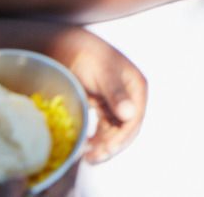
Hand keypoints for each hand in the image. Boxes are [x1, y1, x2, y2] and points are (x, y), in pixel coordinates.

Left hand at [42, 26, 147, 162]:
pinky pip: (104, 127)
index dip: (121, 138)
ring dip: (104, 143)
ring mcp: (116, 101)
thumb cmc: (87, 56)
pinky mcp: (103, 105)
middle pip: (125, 128)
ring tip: (87, 153)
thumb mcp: (103, 73)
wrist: (67, 46)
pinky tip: (86, 143)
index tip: (105, 150)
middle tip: (93, 157)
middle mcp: (129, 95)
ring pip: (115, 130)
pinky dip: (97, 137)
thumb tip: (130, 114)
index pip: (134, 119)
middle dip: (111, 144)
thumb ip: (116, 93)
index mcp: (136, 86)